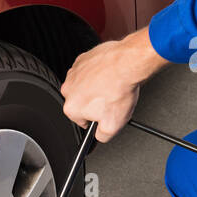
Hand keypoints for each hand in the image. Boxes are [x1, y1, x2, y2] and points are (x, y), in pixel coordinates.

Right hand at [60, 27, 168, 142]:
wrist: (127, 64)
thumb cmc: (119, 90)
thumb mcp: (113, 126)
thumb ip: (102, 136)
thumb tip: (100, 136)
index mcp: (72, 108)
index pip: (81, 121)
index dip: (96, 119)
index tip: (104, 115)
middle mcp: (69, 89)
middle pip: (82, 103)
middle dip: (95, 103)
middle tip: (111, 101)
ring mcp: (75, 73)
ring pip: (85, 86)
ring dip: (97, 88)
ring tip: (112, 88)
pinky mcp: (83, 60)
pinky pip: (89, 71)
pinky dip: (99, 74)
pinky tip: (111, 76)